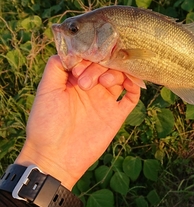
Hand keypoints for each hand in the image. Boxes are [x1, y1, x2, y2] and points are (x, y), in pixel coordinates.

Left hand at [15, 56, 139, 189]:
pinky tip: (129, 83)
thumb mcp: (45, 90)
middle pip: (106, 64)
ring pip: (120, 76)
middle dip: (98, 67)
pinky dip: (135, 86)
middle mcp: (91, 87)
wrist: (54, 157)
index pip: (89, 57)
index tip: (79, 67)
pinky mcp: (115, 115)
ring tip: (105, 83)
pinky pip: (132, 96)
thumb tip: (71, 49)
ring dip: (116, 73)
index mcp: (74, 79)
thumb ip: (56, 67)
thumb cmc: (45, 124)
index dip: (87, 57)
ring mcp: (104, 101)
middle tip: (86, 83)